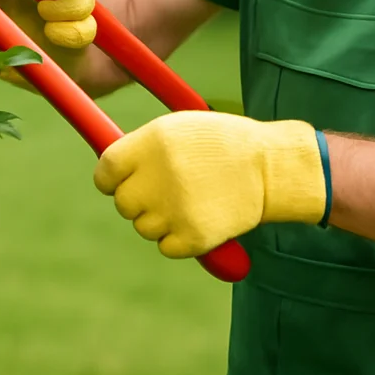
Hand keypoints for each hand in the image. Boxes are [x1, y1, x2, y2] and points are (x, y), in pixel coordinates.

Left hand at [93, 111, 326, 257]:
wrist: (269, 167)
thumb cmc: (222, 143)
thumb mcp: (180, 128)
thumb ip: (143, 147)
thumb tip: (107, 168)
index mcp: (154, 142)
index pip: (106, 169)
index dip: (108, 178)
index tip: (115, 182)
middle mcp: (159, 175)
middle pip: (122, 202)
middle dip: (136, 199)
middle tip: (160, 191)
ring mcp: (175, 209)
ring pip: (143, 226)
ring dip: (159, 218)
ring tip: (190, 199)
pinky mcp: (192, 237)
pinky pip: (166, 246)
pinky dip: (178, 238)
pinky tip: (200, 216)